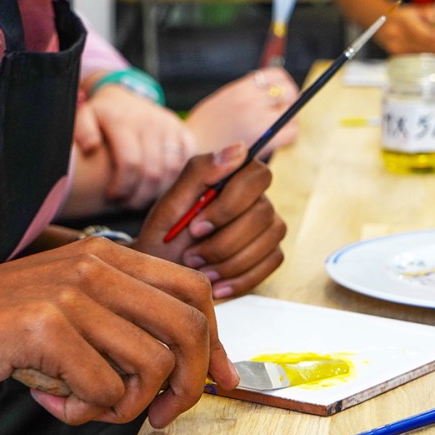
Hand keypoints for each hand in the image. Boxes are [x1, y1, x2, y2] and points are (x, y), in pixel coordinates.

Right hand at [0, 241, 238, 427]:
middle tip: (162, 416)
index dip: (217, 342)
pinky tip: (49, 400)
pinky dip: (84, 412)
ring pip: (151, 365)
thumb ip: (120, 325)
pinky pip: (105, 389)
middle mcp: (95, 266)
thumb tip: (186, 369)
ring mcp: (70, 294)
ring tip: (84, 405)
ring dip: (127, 405)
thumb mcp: (64, 309)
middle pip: (188, 326)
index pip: (193, 292)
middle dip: (190, 383)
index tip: (221, 381)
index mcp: (106, 257)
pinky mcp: (43, 328)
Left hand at [75, 84, 195, 209]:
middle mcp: (151, 122)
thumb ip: (82, 130)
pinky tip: (159, 185)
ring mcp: (170, 126)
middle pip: (153, 172)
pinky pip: (186, 163)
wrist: (127, 96)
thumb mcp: (85, 116)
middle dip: (140, 196)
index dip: (123, 187)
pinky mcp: (183, 131)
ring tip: (142, 197)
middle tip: (128, 204)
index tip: (112, 197)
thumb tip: (90, 147)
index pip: (130, 164)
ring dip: (158, 191)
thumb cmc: (104, 115)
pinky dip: (175, 179)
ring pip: (172, 171)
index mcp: (124, 121)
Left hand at [134, 143, 285, 299]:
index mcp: (233, 179)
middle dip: (224, 242)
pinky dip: (242, 279)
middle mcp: (257, 199)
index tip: (196, 226)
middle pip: (263, 213)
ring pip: (270, 240)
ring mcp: (269, 227)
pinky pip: (272, 262)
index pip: (258, 174)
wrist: (162, 276)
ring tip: (200, 272)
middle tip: (190, 256)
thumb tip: (240, 149)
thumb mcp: (169, 206)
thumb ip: (200, 173)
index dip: (230, 203)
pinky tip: (217, 286)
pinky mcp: (272, 253)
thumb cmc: (164, 238)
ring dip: (230, 262)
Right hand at [183, 68, 300, 157]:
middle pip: (289, 92)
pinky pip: (291, 133)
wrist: (192, 151)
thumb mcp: (223, 99)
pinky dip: (289, 134)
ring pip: (292, 113)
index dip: (283, 83)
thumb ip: (246, 93)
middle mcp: (251, 102)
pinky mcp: (264, 141)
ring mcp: (258, 122)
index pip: (276, 75)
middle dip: (291, 100)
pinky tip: (278, 137)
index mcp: (241, 89)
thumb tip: (271, 91)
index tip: (281, 92)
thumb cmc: (206, 127)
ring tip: (279, 125)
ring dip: (290, 118)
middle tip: (284, 109)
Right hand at [376, 3, 434, 55]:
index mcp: (403, 20)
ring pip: (421, 55)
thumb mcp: (418, 9)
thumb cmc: (404, 16)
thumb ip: (432, 14)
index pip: (424, 34)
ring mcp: (395, 48)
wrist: (381, 22)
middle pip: (424, 47)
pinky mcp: (396, 57)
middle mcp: (397, 36)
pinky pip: (416, 59)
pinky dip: (427, 57)